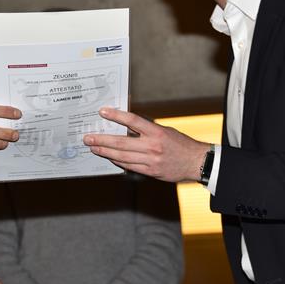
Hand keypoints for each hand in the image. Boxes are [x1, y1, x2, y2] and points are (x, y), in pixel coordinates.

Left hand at [83, 107, 210, 182]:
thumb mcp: (164, 130)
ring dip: (105, 152)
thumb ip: (146, 127)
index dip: (117, 116)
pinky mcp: (150, 171)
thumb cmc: (180, 143)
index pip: (133, 121)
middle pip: (122, 143)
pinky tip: (109, 157)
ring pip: (122, 157)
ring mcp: (151, 160)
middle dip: (102, 140)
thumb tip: (126, 120)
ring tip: (94, 148)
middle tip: (89, 138)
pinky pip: (130, 166)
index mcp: (156, 132)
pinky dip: (118, 162)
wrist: (196, 162)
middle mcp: (152, 146)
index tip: (103, 112)